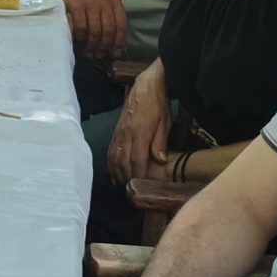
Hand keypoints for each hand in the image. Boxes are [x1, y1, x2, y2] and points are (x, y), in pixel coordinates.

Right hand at [51, 0, 127, 60]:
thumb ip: (108, 9)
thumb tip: (113, 35)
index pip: (121, 25)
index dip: (119, 42)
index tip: (115, 53)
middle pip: (109, 31)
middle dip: (104, 47)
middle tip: (99, 56)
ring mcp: (90, 1)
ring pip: (95, 31)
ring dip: (92, 45)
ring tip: (88, 52)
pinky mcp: (76, 4)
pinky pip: (81, 27)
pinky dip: (80, 37)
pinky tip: (78, 40)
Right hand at [105, 63, 168, 184]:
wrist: (145, 86)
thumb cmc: (158, 105)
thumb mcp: (165, 123)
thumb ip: (160, 142)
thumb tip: (159, 161)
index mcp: (139, 133)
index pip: (137, 160)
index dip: (138, 175)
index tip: (141, 186)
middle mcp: (126, 135)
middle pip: (123, 162)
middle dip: (127, 177)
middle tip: (131, 190)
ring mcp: (119, 133)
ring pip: (115, 157)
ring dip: (117, 172)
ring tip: (122, 184)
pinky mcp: (116, 131)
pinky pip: (111, 150)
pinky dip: (111, 163)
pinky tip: (113, 171)